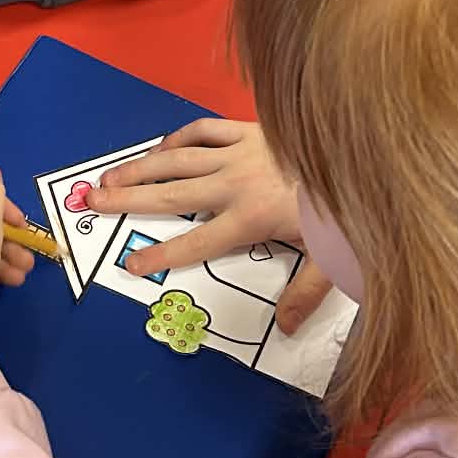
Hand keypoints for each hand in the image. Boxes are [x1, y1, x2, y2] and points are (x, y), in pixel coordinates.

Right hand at [91, 121, 334, 333]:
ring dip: (140, 168)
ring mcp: (240, 152)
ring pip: (178, 159)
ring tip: (109, 176)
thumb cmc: (348, 208)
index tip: (132, 264)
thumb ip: (305, 293)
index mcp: (251, 218)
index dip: (161, 255)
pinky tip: (160, 148)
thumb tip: (285, 328)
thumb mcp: (332, 258)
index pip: (196, 243)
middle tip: (94, 201)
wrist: (364, 150)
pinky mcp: (249, 129)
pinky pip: (203, 130)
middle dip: (129, 200)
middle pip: (171, 194)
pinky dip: (177, 138)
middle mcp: (236, 183)